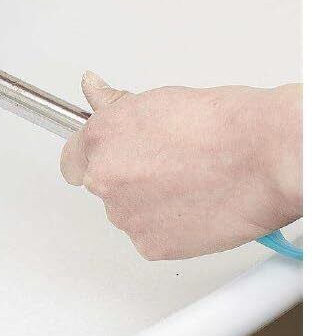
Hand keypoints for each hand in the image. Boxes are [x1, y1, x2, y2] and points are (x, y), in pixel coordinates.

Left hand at [60, 73, 301, 259]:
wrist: (263, 156)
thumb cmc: (222, 126)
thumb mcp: (156, 100)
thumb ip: (116, 106)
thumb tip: (94, 89)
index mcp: (100, 139)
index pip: (72, 159)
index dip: (93, 159)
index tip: (109, 159)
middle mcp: (105, 178)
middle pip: (102, 186)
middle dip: (128, 179)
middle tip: (168, 168)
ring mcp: (126, 215)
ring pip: (129, 213)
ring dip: (150, 204)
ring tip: (191, 184)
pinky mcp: (151, 245)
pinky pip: (152, 239)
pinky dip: (171, 229)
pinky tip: (197, 207)